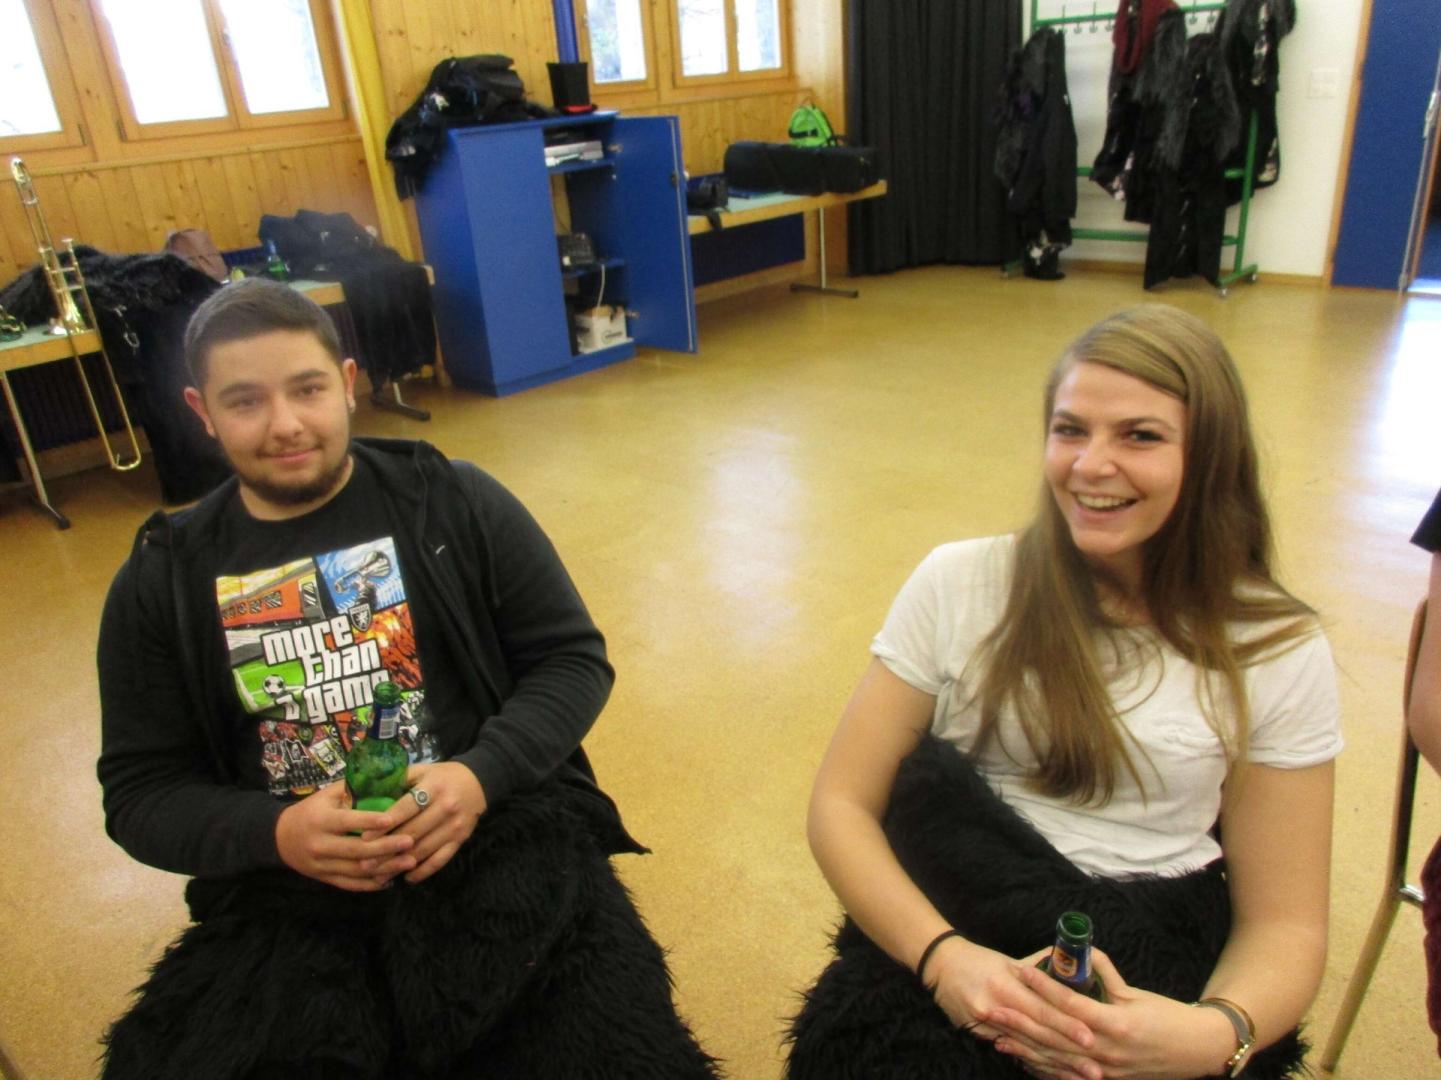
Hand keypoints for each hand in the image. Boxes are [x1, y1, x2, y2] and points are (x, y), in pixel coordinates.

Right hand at [275, 781, 415, 890]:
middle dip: (385, 847)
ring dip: (385, 868)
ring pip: (357, 870)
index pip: (347, 821)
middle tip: (410, 841)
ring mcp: (322, 865)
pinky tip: (391, 878)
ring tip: (409, 861)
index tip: (392, 819)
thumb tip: (384, 779)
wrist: (280, 838)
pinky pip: (351, 885)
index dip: (369, 821)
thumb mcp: (326, 796)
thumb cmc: (311, 811)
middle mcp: (320, 844)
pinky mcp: (325, 879)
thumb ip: (352, 790)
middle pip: (356, 849)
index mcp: (321, 820)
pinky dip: (371, 884)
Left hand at [376, 761, 487, 883]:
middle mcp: (445, 807)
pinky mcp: (460, 839)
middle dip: (387, 849)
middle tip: (365, 863)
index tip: (365, 837)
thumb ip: (399, 779)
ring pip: (424, 849)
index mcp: (433, 787)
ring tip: (380, 874)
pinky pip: (441, 859)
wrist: (478, 782)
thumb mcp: (422, 770)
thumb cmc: (443, 776)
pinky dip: (424, 871)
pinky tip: (408, 877)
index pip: (405, 808)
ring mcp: (454, 826)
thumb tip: (368, 791)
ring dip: (401, 864)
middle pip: (412, 832)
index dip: (385, 823)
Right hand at [924, 938, 1101, 1079]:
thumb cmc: (979, 959)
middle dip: (1069, 1055)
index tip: (1092, 1039)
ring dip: (1056, 1067)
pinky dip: (1035, 1066)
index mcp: (1005, 985)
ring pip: (1028, 1051)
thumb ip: (1039, 969)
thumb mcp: (1009, 960)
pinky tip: (1054, 1076)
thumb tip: (1073, 968)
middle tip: (1096, 1071)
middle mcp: (995, 1008)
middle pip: (1038, 1036)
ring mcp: (986, 1026)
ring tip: (1081, 1079)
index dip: (1067, 1025)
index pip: (1042, 1009)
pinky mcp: (981, 1036)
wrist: (940, 965)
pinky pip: (1014, 1054)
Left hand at [992, 948, 1237, 1079]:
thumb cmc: (1170, 1017)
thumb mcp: (1136, 993)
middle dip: (1021, 1021)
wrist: (1197, 1051)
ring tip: (997, 1036)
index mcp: (1116, 1024)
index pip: (1069, 1003)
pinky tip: (1024, 1061)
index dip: (1043, 986)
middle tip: (992, 1007)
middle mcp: (1107, 1050)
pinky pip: (1069, 1076)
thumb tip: (1081, 951)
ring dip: (1025, 1048)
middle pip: (1054, 1035)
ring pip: (1056, 1059)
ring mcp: (1106, 1070)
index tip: (1020, 970)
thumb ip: (1105, 975)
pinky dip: (1045, 1068)